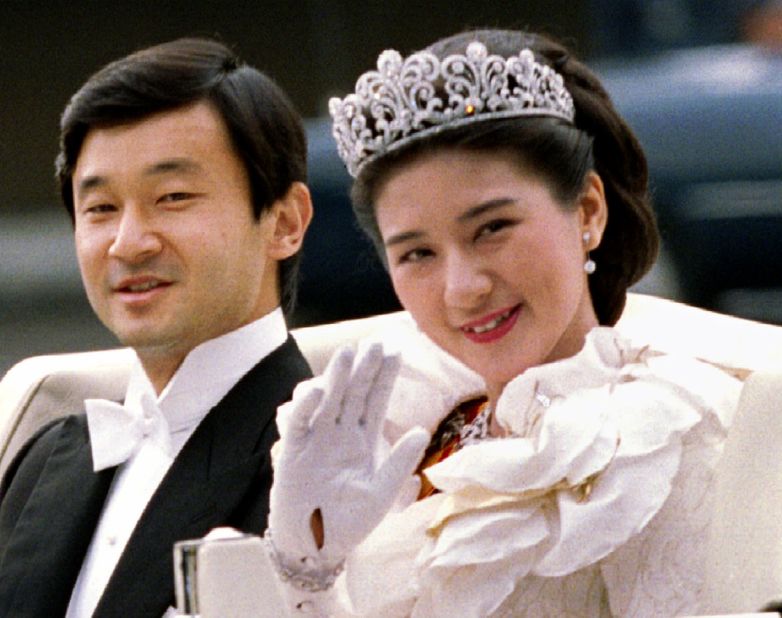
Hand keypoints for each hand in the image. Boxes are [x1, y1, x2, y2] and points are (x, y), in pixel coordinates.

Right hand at [269, 342, 428, 565]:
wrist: (315, 547)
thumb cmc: (348, 521)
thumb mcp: (381, 493)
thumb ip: (399, 462)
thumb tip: (423, 430)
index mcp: (362, 440)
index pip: (375, 402)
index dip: (385, 378)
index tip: (396, 352)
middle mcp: (339, 434)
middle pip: (353, 394)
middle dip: (364, 369)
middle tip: (375, 343)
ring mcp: (316, 441)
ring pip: (328, 402)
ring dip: (336, 378)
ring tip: (348, 353)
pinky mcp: (294, 453)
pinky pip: (300, 426)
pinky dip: (306, 408)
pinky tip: (318, 392)